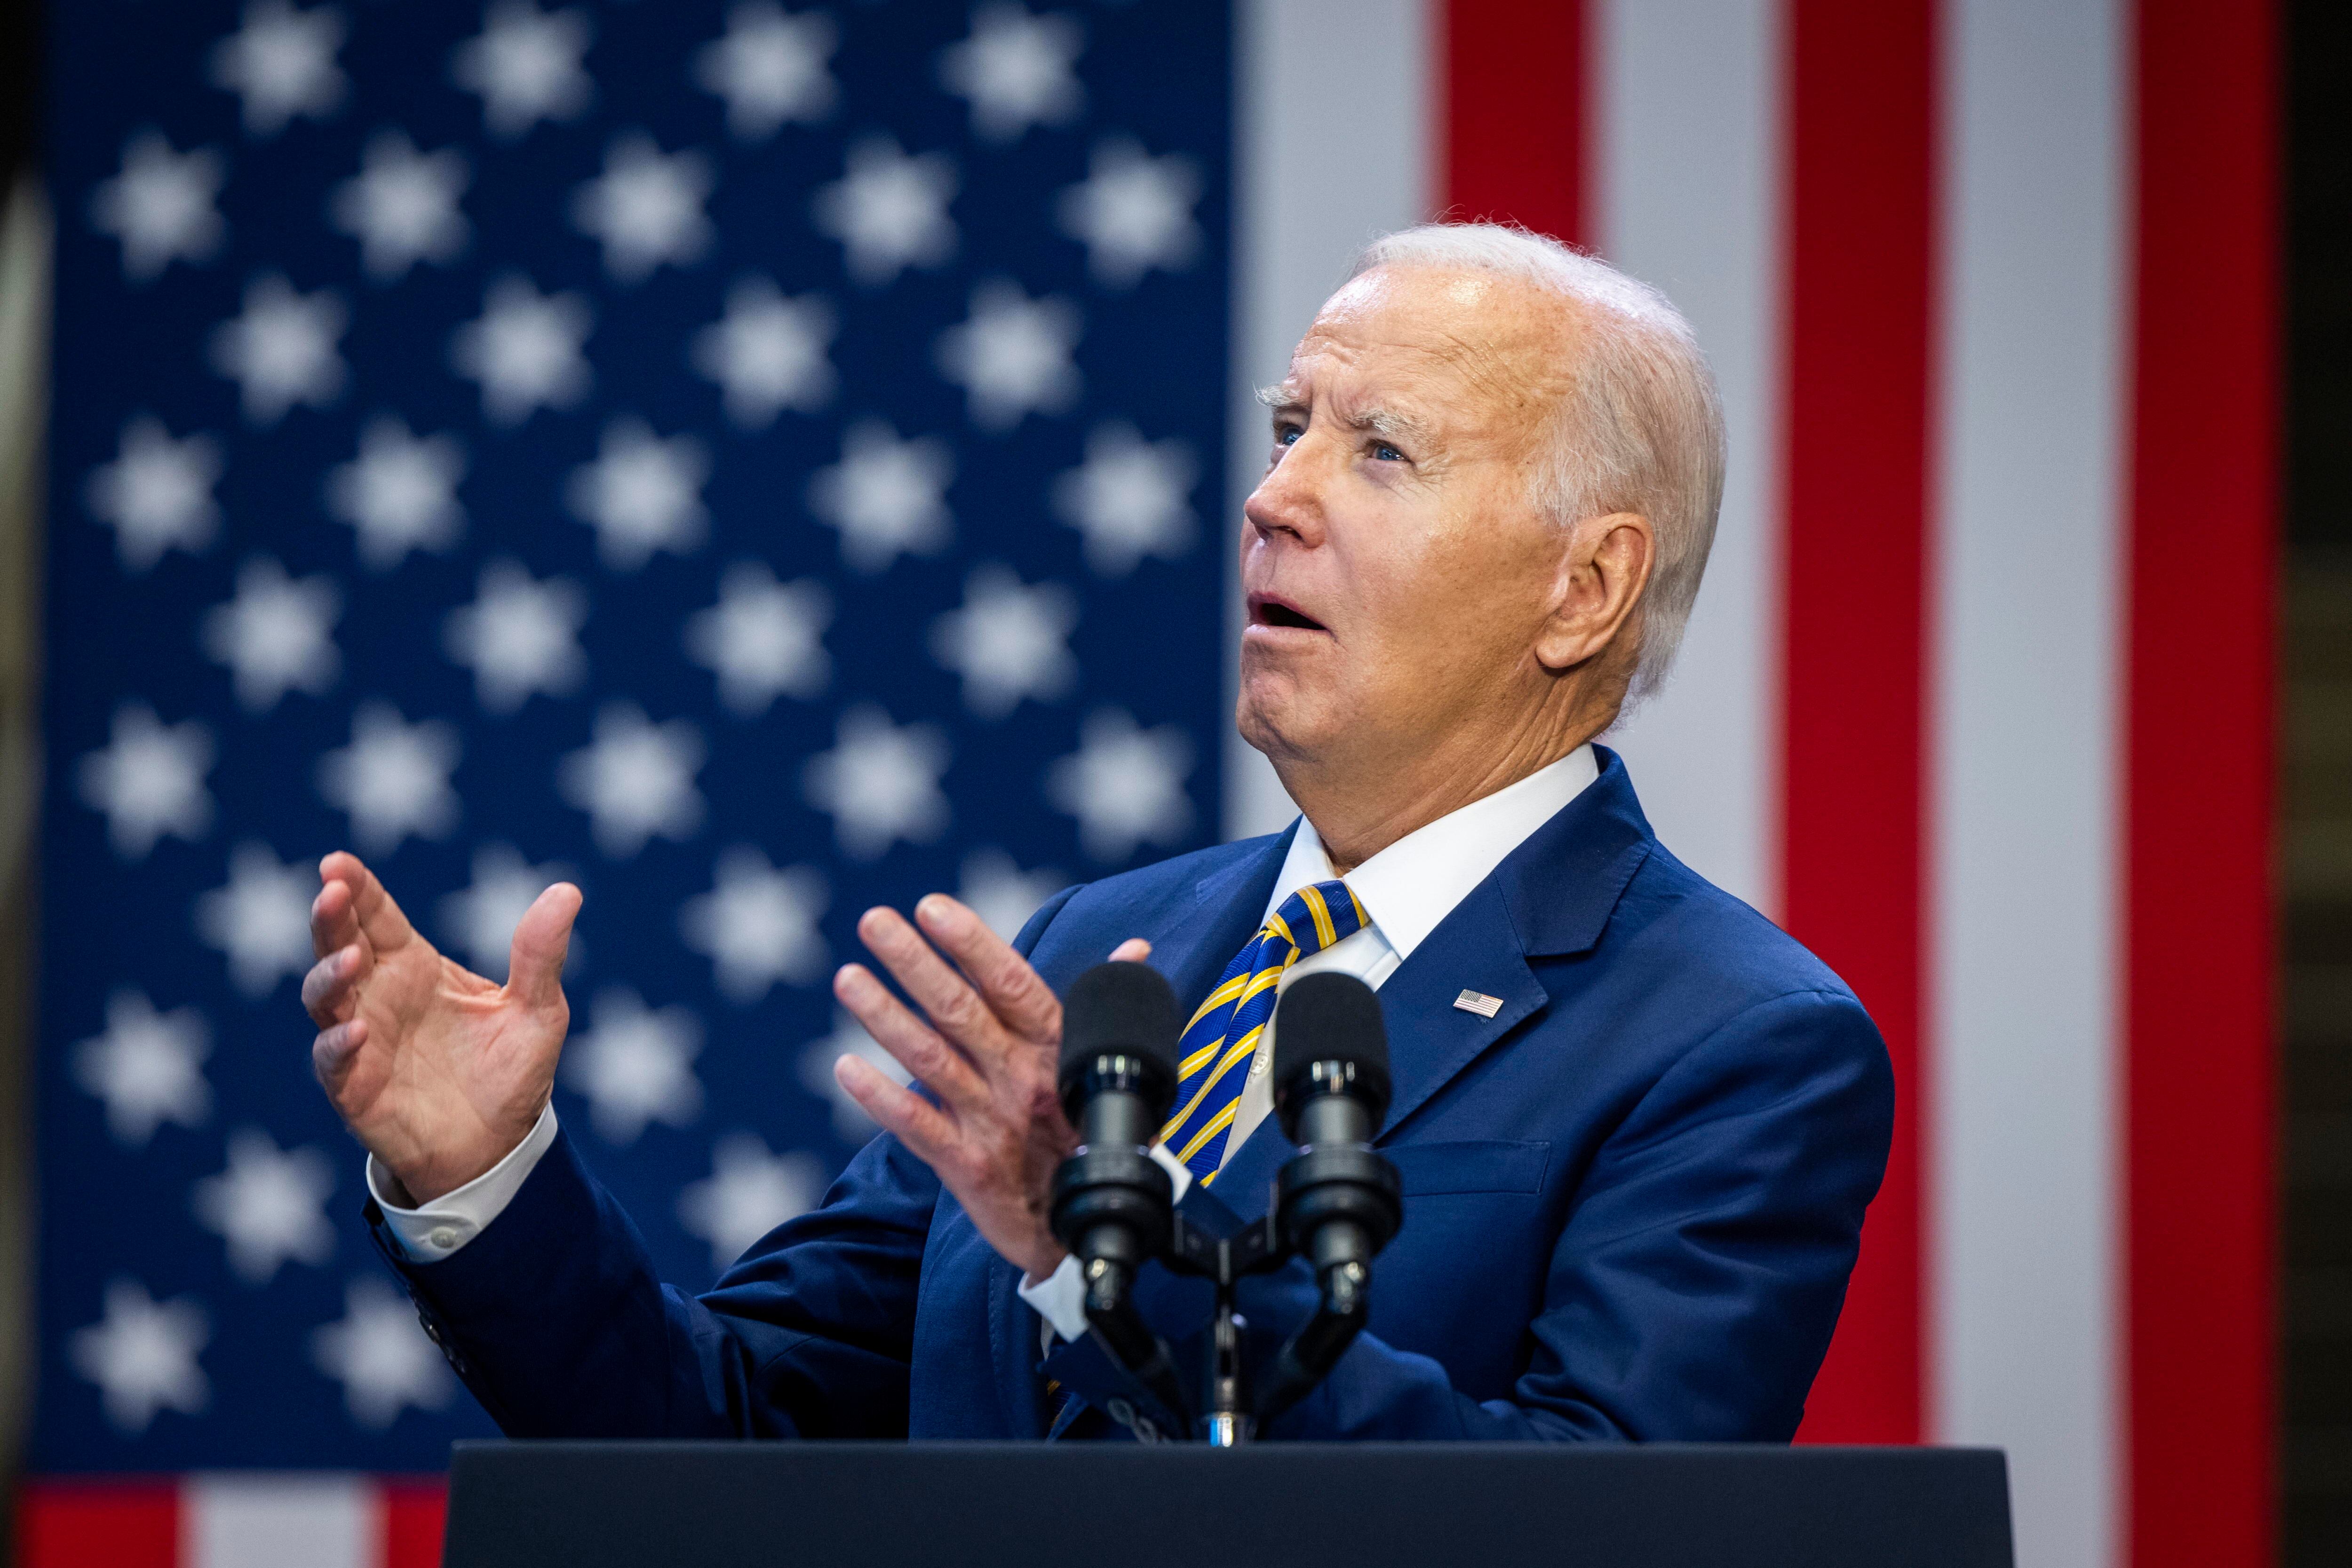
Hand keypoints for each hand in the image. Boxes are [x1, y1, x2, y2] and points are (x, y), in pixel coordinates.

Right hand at [302, 851, 582, 1204]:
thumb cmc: (512, 1072)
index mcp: (416, 967)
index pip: (378, 917)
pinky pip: (332, 1060)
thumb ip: (542, 954)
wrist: (499, 1146)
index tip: (337, 862)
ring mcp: (361, 1039)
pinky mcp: (354, 1086)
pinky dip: (336, 1044)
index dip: (357, 887)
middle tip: (331, 890)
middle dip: (330, 917)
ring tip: (352, 957)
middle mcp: (380, 996)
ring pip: (325, 997)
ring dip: (329, 973)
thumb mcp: (539, 1009)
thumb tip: (568, 891)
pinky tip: (354, 1032)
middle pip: (339, 944)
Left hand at [833, 894, 1149, 1282]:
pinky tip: (846, 1068)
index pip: (1013, 983)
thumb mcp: (1102, 1068)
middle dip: (915, 963)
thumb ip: (1100, 1003)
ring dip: (885, 1016)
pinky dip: (882, 1099)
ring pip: (932, 1060)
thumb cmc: (1088, 1133)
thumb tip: (1134, 948)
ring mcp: (993, 1123)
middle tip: (874, 921)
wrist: (1086, 1230)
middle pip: (963, 1011)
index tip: (933, 906)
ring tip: (847, 977)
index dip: (973, 944)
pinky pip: (919, 1128)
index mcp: (1056, 1048)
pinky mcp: (968, 1169)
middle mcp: (1023, 1079)